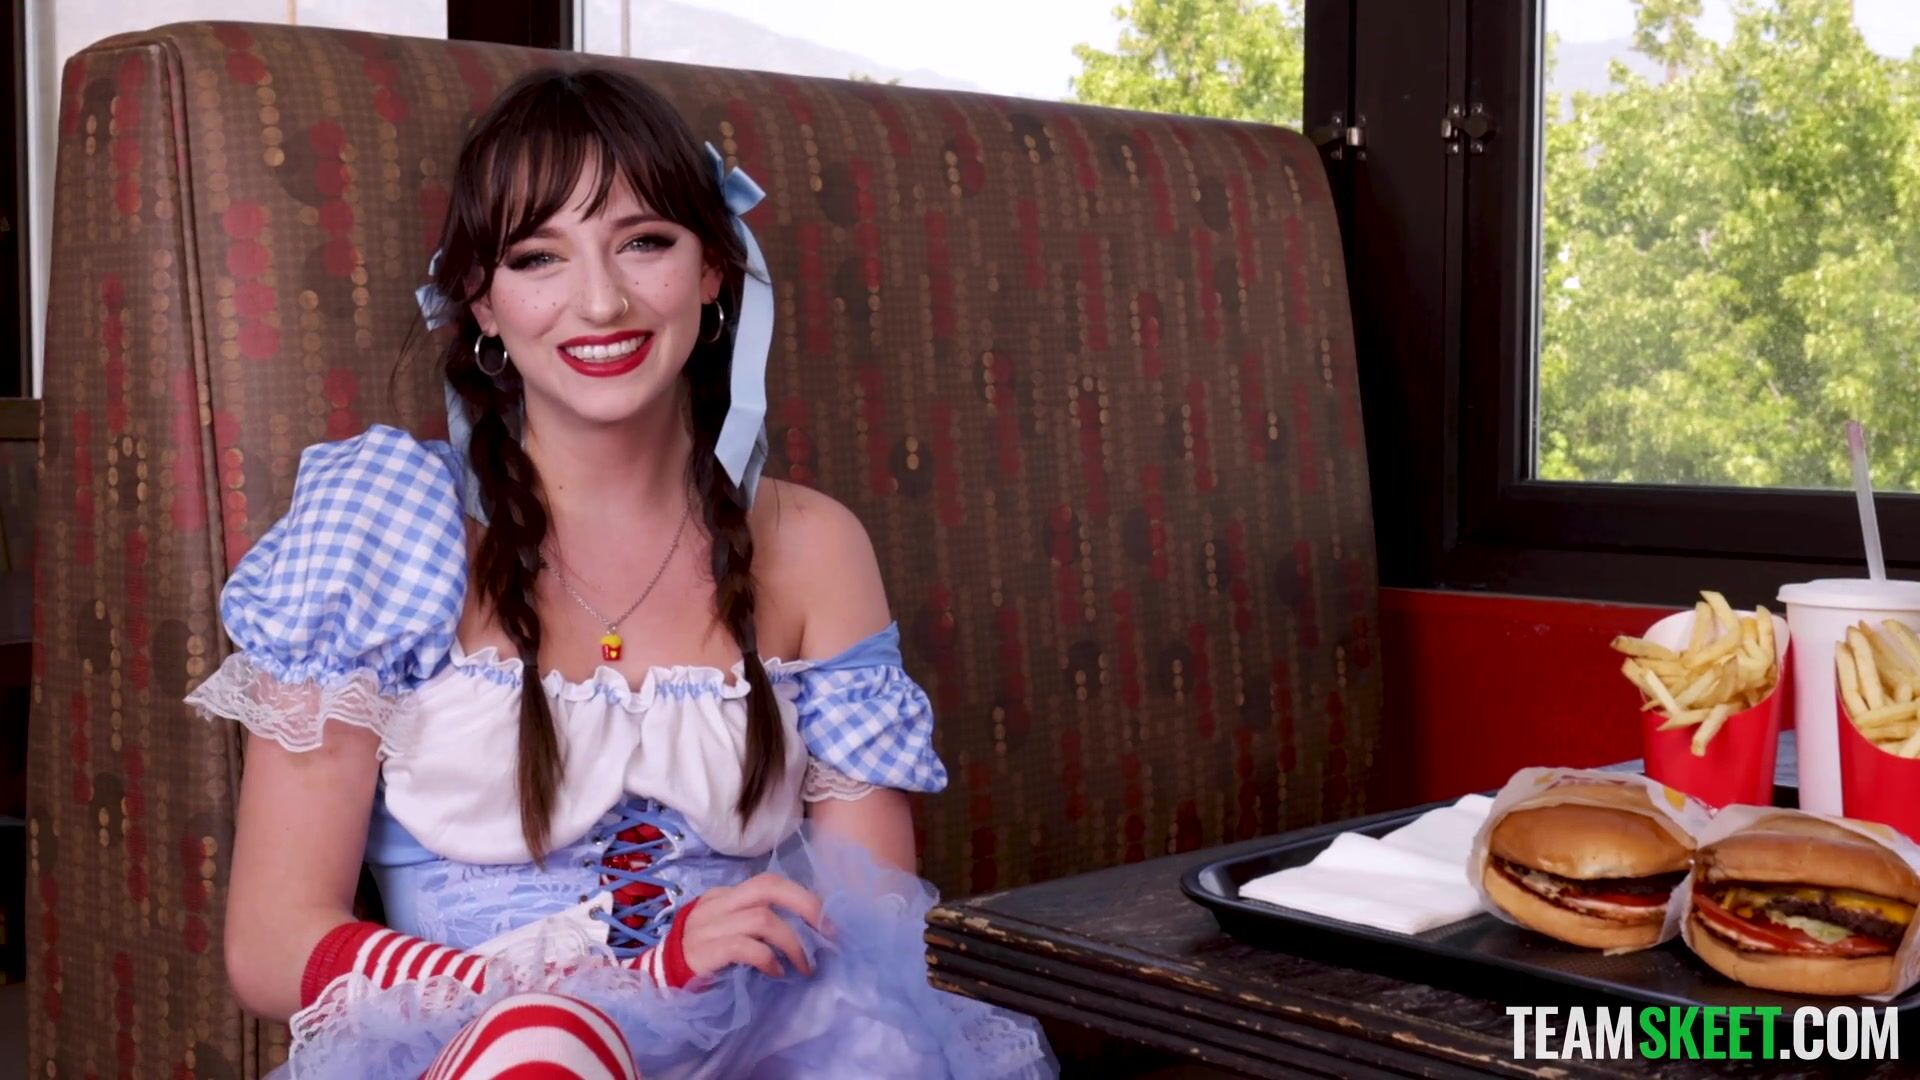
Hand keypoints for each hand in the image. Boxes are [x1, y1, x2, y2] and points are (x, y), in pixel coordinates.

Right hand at [675, 873, 824, 979]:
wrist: (658, 985)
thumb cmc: (702, 962)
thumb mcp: (728, 934)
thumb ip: (755, 926)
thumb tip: (805, 930)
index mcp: (723, 897)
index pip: (768, 882)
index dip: (803, 897)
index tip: (826, 920)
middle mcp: (715, 905)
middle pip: (768, 887)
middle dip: (805, 905)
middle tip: (828, 931)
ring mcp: (706, 927)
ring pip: (762, 919)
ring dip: (792, 943)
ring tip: (803, 966)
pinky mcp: (703, 952)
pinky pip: (745, 947)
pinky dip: (768, 959)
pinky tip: (776, 973)